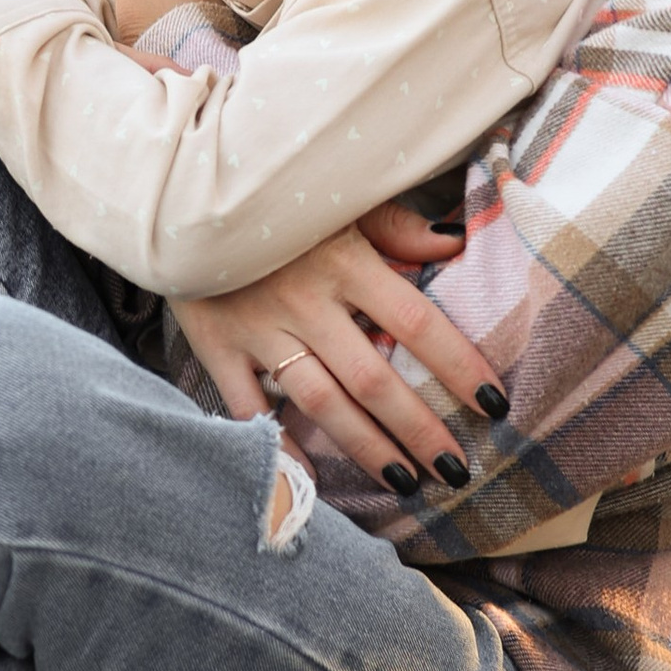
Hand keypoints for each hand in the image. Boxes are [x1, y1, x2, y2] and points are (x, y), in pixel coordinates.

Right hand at [171, 221, 501, 496]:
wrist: (178, 188)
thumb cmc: (275, 190)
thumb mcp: (340, 193)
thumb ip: (395, 224)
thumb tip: (454, 245)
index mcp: (344, 259)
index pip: (416, 322)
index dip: (457, 366)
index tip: (493, 404)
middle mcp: (305, 300)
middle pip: (373, 378)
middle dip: (419, 428)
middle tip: (455, 469)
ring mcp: (258, 328)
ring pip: (320, 402)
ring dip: (365, 447)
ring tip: (405, 481)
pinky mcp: (217, 345)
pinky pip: (249, 407)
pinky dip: (278, 446)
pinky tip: (308, 481)